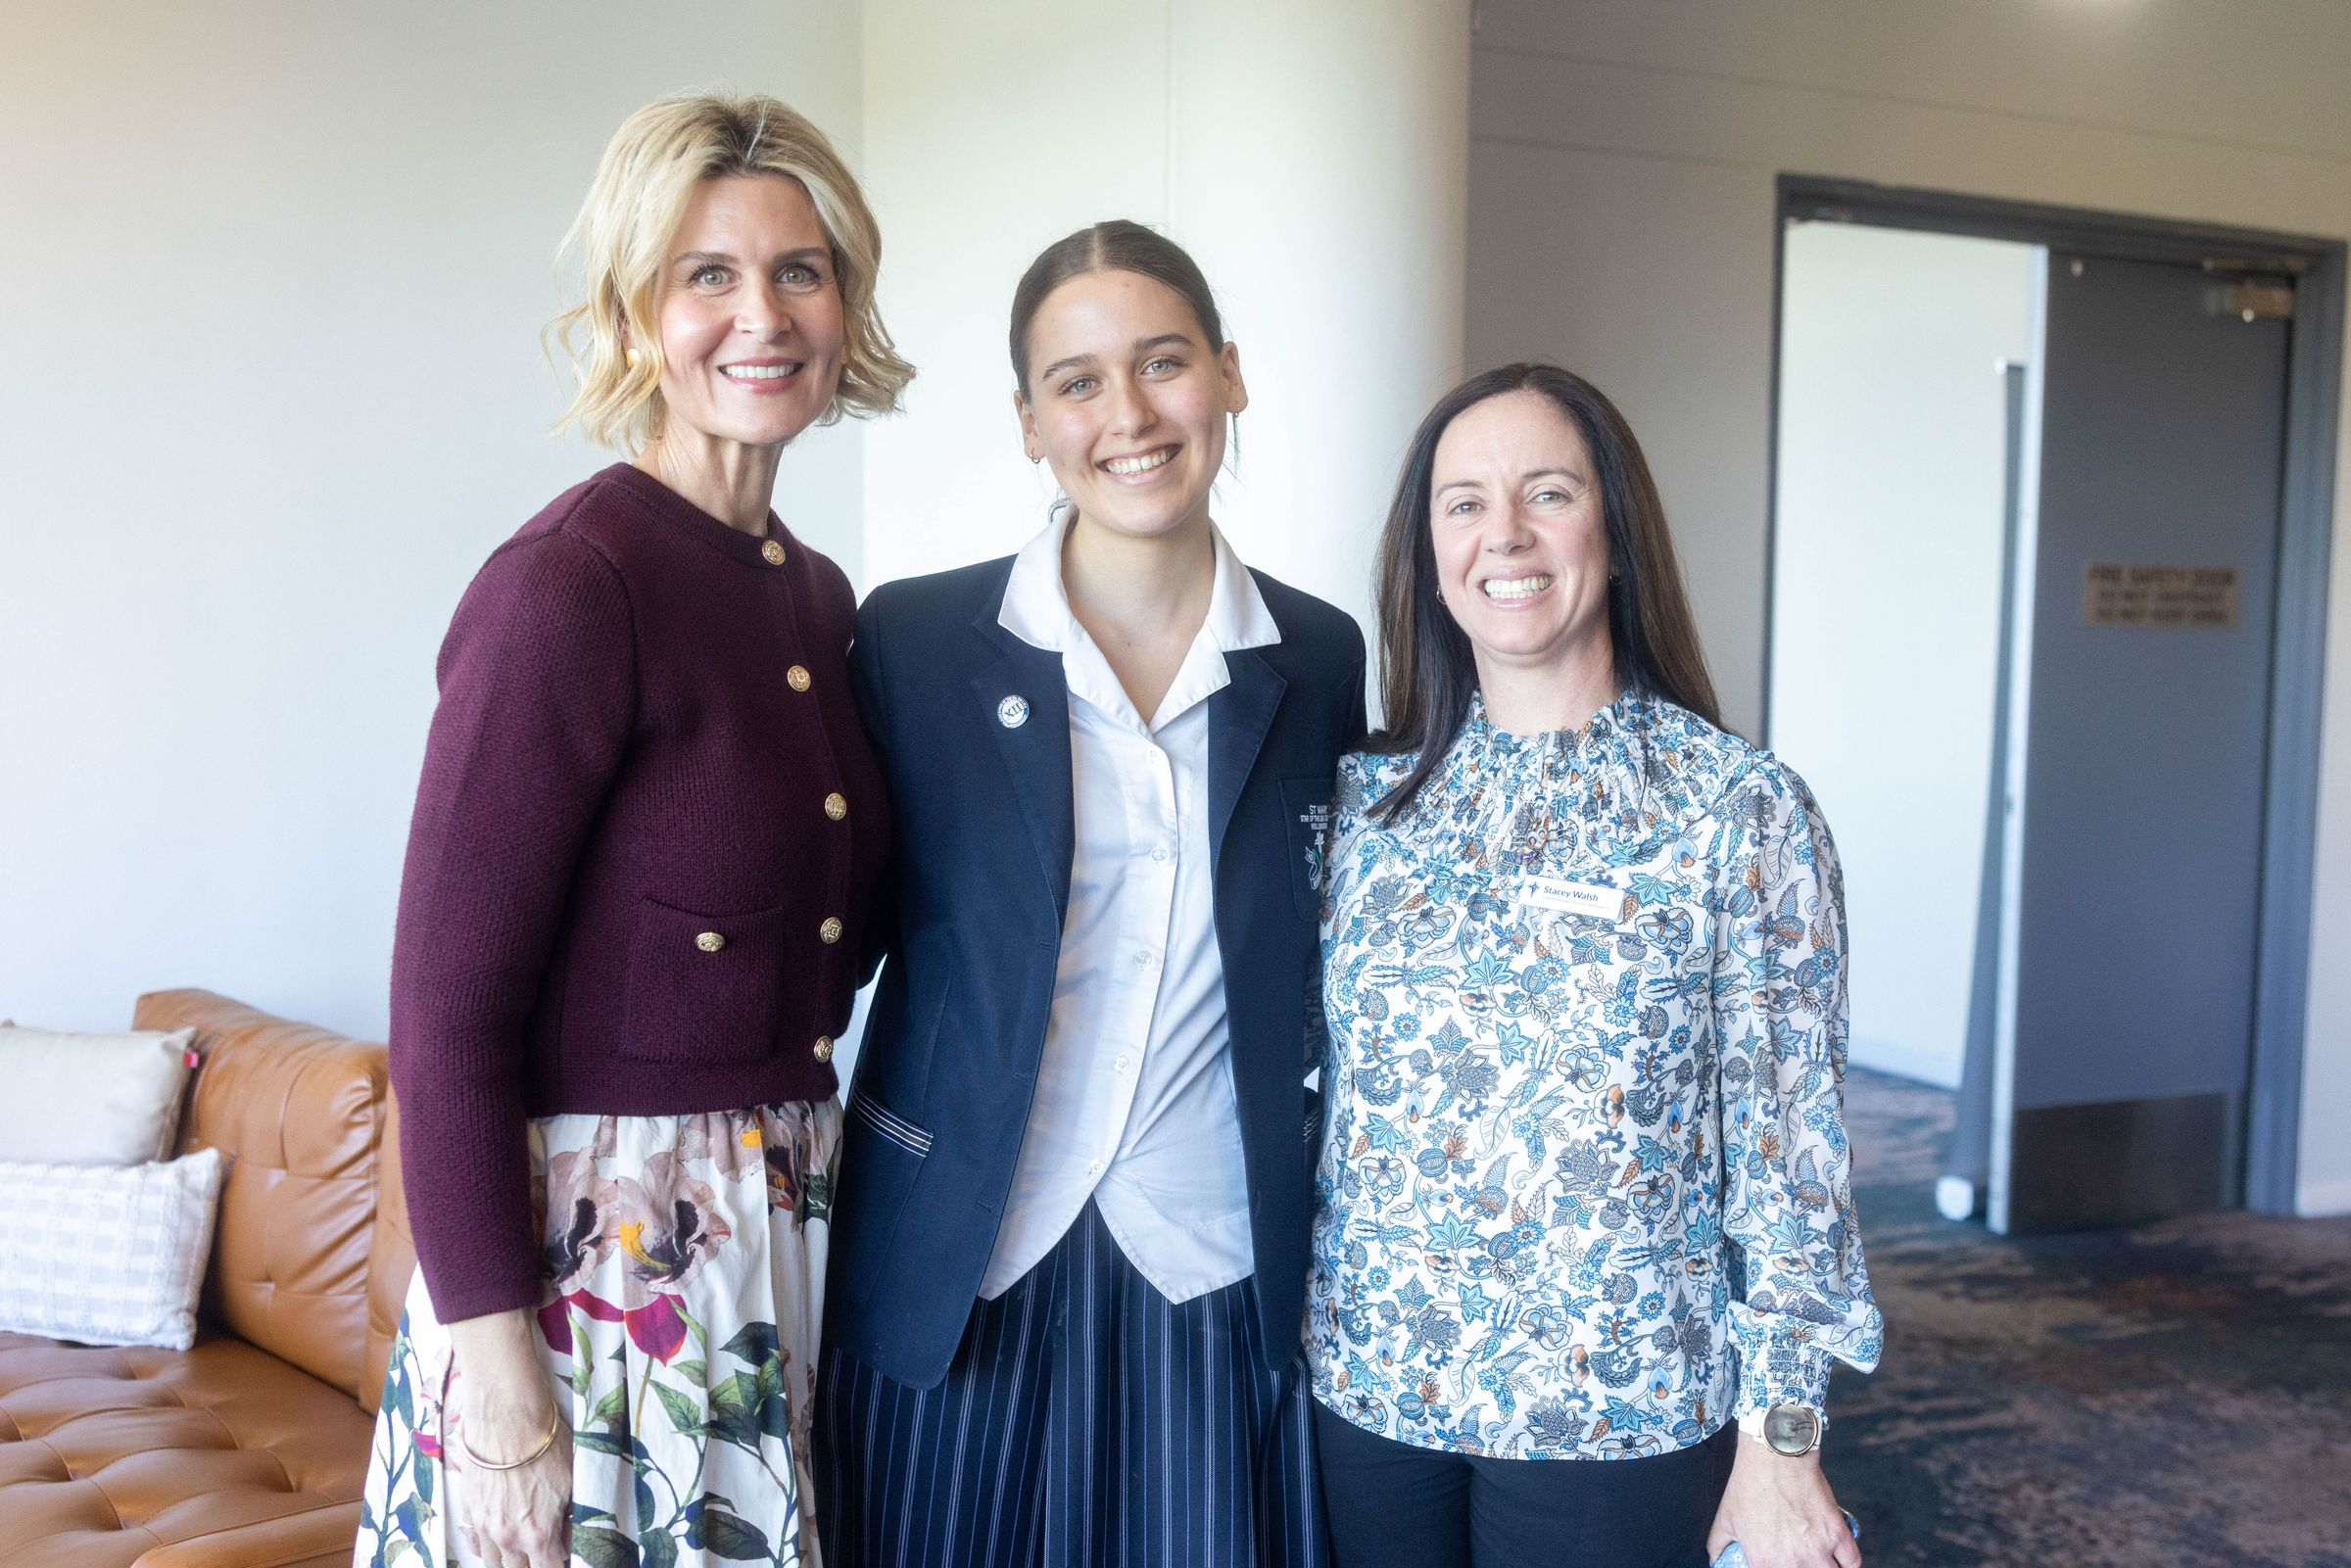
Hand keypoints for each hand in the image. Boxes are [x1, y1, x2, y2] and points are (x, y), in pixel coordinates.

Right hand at [445, 1309, 571, 1567]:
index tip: (564, 1556)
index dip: (560, 1564)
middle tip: (545, 1552)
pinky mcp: (469, 1510)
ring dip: (511, 1561)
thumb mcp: (572, 1482)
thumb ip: (571, 1518)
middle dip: (535, 1564)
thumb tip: (573, 1537)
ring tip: (524, 1552)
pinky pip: (475, 1544)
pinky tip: (498, 1542)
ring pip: (495, 1563)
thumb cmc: (545, 1443)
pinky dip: (487, 1548)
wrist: (507, 1415)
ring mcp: (484, 1526)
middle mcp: (508, 1537)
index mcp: (538, 1534)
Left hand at [1706, 1433, 1858, 1567]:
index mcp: (1763, 1563)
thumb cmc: (1749, 1484)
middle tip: (1798, 1559)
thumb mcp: (1725, 1517)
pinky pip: (1852, 1562)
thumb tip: (1715, 1557)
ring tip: (1818, 1561)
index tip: (1774, 1563)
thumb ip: (1718, 1544)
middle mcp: (1793, 1563)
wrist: (1775, 1456)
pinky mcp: (1838, 1534)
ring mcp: (1818, 1549)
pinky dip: (1848, 1564)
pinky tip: (1839, 1560)